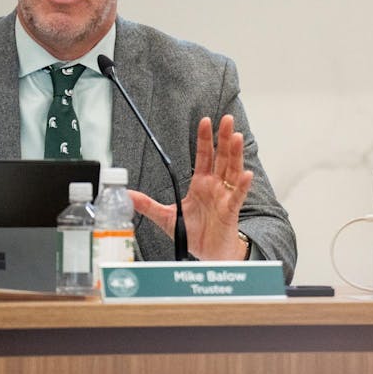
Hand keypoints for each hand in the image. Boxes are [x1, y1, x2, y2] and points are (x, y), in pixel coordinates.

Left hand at [128, 115, 252, 259]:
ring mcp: (224, 197)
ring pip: (232, 170)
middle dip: (224, 138)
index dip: (204, 138)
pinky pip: (238, 196)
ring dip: (235, 154)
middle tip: (227, 120)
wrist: (208, 254)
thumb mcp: (166, 217)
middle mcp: (215, 186)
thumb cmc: (194, 234)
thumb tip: (127, 196)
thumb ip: (148, 205)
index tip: (205, 121)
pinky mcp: (231, 211)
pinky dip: (242, 185)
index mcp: (201, 184)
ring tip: (237, 137)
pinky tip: (245, 173)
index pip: (204, 155)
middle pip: (222, 157)